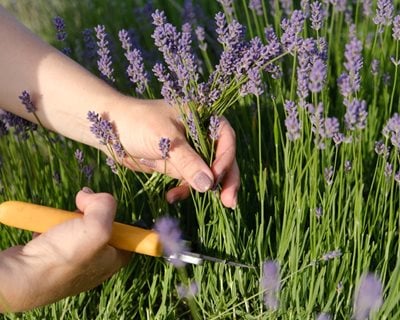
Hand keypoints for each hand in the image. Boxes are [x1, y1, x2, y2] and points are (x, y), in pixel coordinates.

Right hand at [0, 189, 130, 311]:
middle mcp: (95, 263)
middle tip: (79, 208)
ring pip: (76, 228)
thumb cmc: (63, 257)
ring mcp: (73, 261)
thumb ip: (105, 205)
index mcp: (113, 260)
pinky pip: (56, 234)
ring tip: (58, 221)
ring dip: (67, 218)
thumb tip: (90, 194)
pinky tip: (44, 230)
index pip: (127, 233)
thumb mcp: (96, 227)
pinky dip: (50, 227)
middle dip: (89, 212)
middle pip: (100, 226)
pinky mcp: (53, 257)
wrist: (20, 276)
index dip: (117, 216)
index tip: (104, 208)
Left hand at [113, 97, 239, 207]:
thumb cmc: (137, 123)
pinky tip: (171, 197)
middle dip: (225, 180)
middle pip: (222, 158)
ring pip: (207, 172)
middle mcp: (200, 133)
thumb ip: (188, 161)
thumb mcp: (165, 140)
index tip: (216, 177)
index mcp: (201, 117)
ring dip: (199, 188)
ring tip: (177, 197)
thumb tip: (209, 185)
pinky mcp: (178, 164)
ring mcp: (189, 150)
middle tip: (229, 202)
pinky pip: (189, 180)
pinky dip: (183, 190)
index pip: (225, 138)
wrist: (109, 129)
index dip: (225, 158)